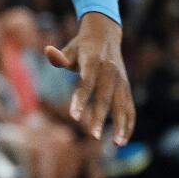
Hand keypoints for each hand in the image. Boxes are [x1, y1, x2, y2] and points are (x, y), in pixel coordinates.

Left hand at [44, 13, 134, 144]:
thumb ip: (59, 56)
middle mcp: (110, 72)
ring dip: (120, 124)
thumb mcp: (69, 48)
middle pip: (105, 97)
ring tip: (115, 143)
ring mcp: (120, 80)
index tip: (74, 117)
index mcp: (93, 62)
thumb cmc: (82, 46)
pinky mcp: (126, 87)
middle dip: (99, 117)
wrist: (106, 34)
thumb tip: (49, 52)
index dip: (80, 99)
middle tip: (92, 135)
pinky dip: (128, 122)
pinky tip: (123, 139)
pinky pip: (130, 107)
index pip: (86, 83)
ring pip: (122, 105)